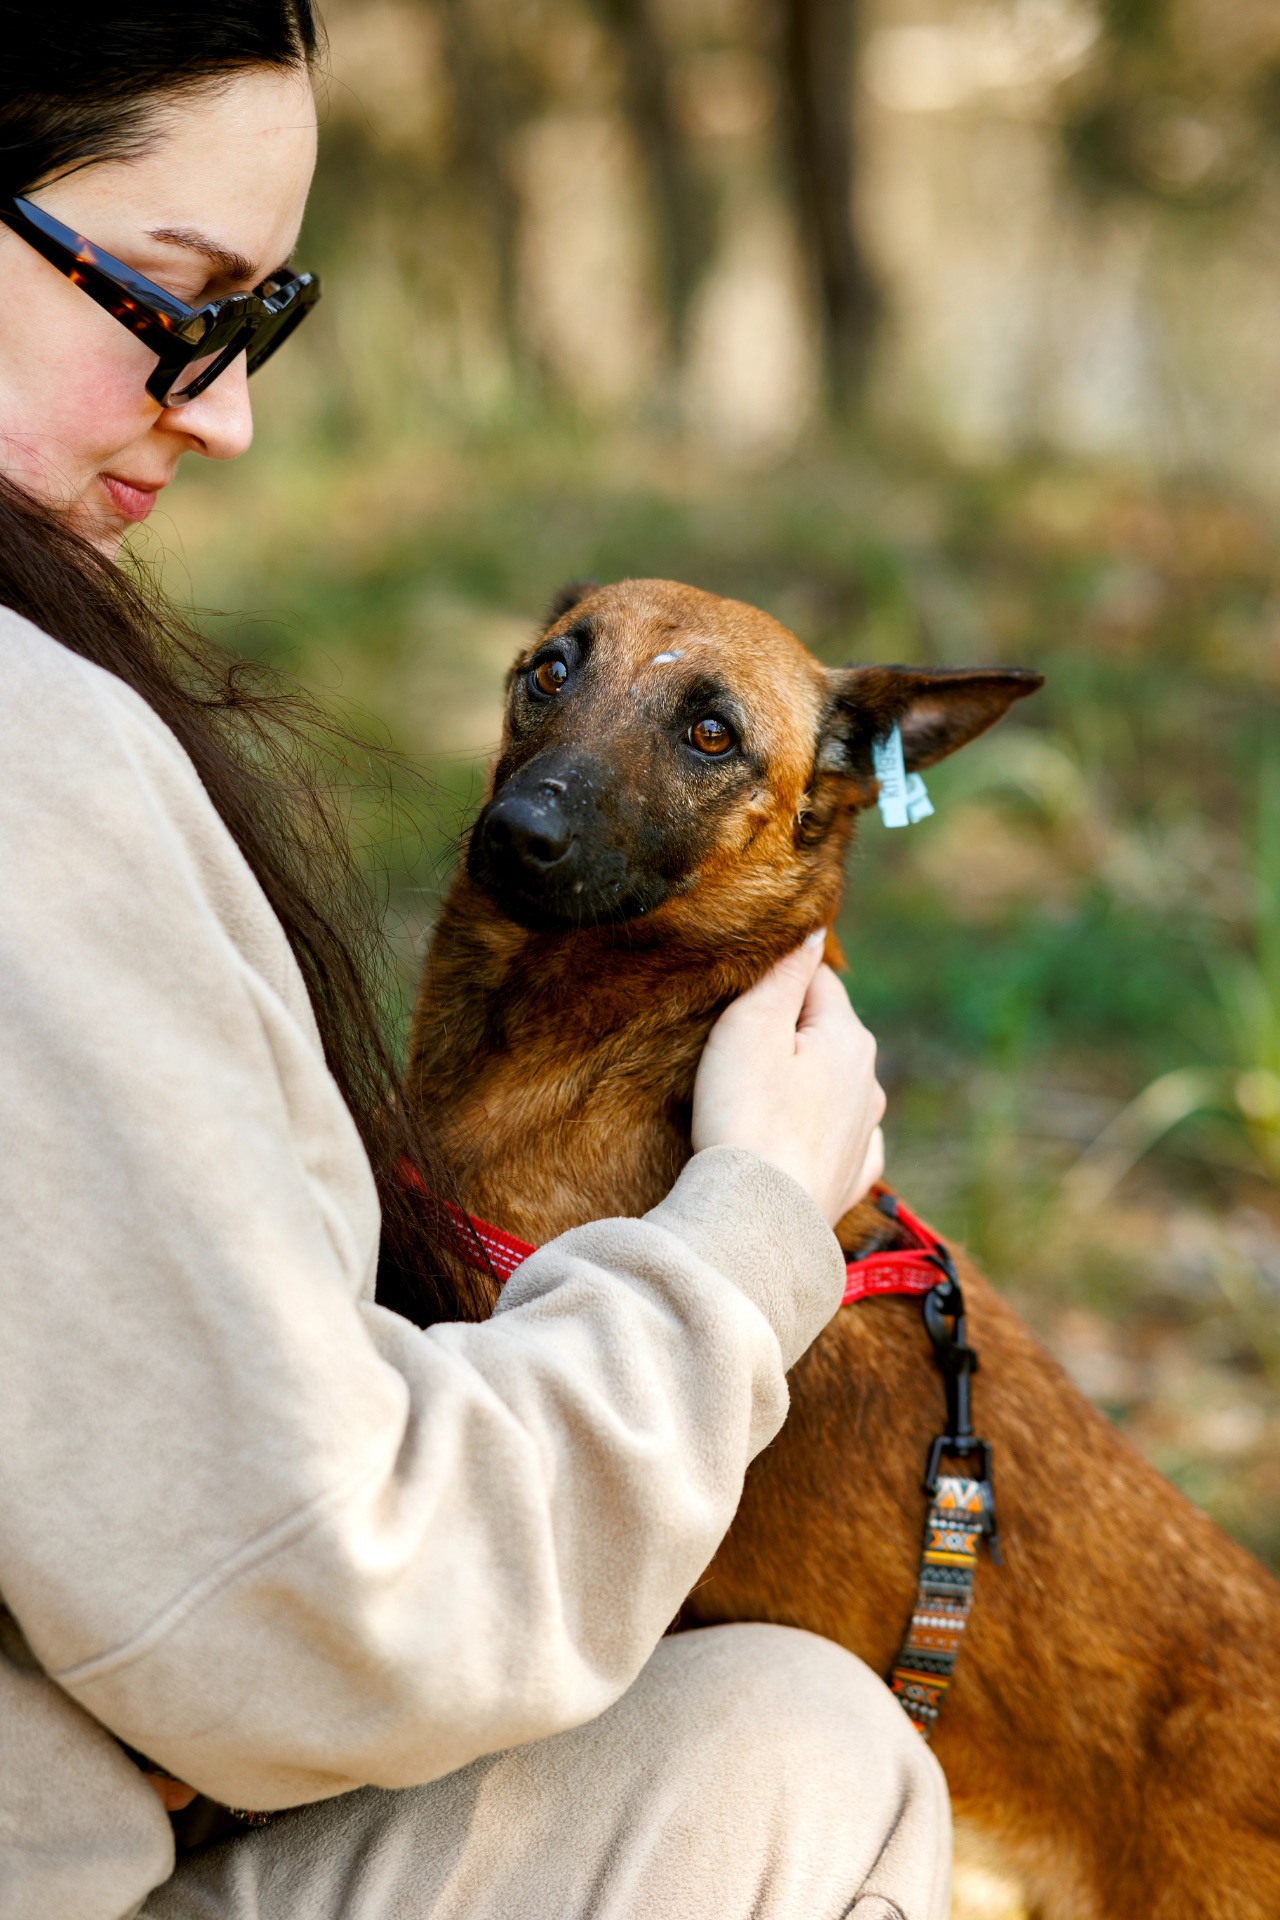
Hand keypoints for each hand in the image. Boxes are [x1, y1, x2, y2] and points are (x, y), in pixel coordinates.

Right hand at [692, 933, 886, 1226]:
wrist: (758, 1219)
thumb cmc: (745, 1115)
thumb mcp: (752, 1027)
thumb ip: (784, 975)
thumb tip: (813, 930)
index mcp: (848, 1037)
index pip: (818, 980)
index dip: (777, 978)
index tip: (741, 990)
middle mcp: (870, 1082)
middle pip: (829, 1033)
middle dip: (792, 1031)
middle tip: (739, 1043)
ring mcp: (866, 1133)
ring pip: (838, 1086)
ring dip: (807, 1082)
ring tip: (762, 1093)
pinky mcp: (851, 1177)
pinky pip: (842, 1140)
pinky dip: (820, 1132)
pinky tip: (801, 1139)